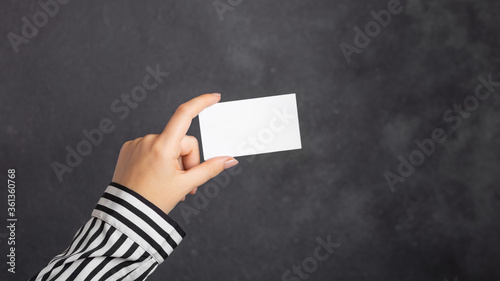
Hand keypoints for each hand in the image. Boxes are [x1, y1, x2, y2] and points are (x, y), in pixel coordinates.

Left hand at [111, 93, 238, 213]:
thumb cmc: (154, 201)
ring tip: (169, 183)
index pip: (185, 115)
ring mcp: (137, 143)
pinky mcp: (129, 149)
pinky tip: (154, 177)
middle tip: (186, 184)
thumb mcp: (186, 184)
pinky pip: (152, 148)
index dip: (201, 103)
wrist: (125, 215)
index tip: (214, 97)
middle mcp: (148, 140)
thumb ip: (210, 169)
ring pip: (168, 146)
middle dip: (188, 160)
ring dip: (173, 162)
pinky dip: (158, 160)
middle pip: (182, 141)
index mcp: (163, 146)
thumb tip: (229, 160)